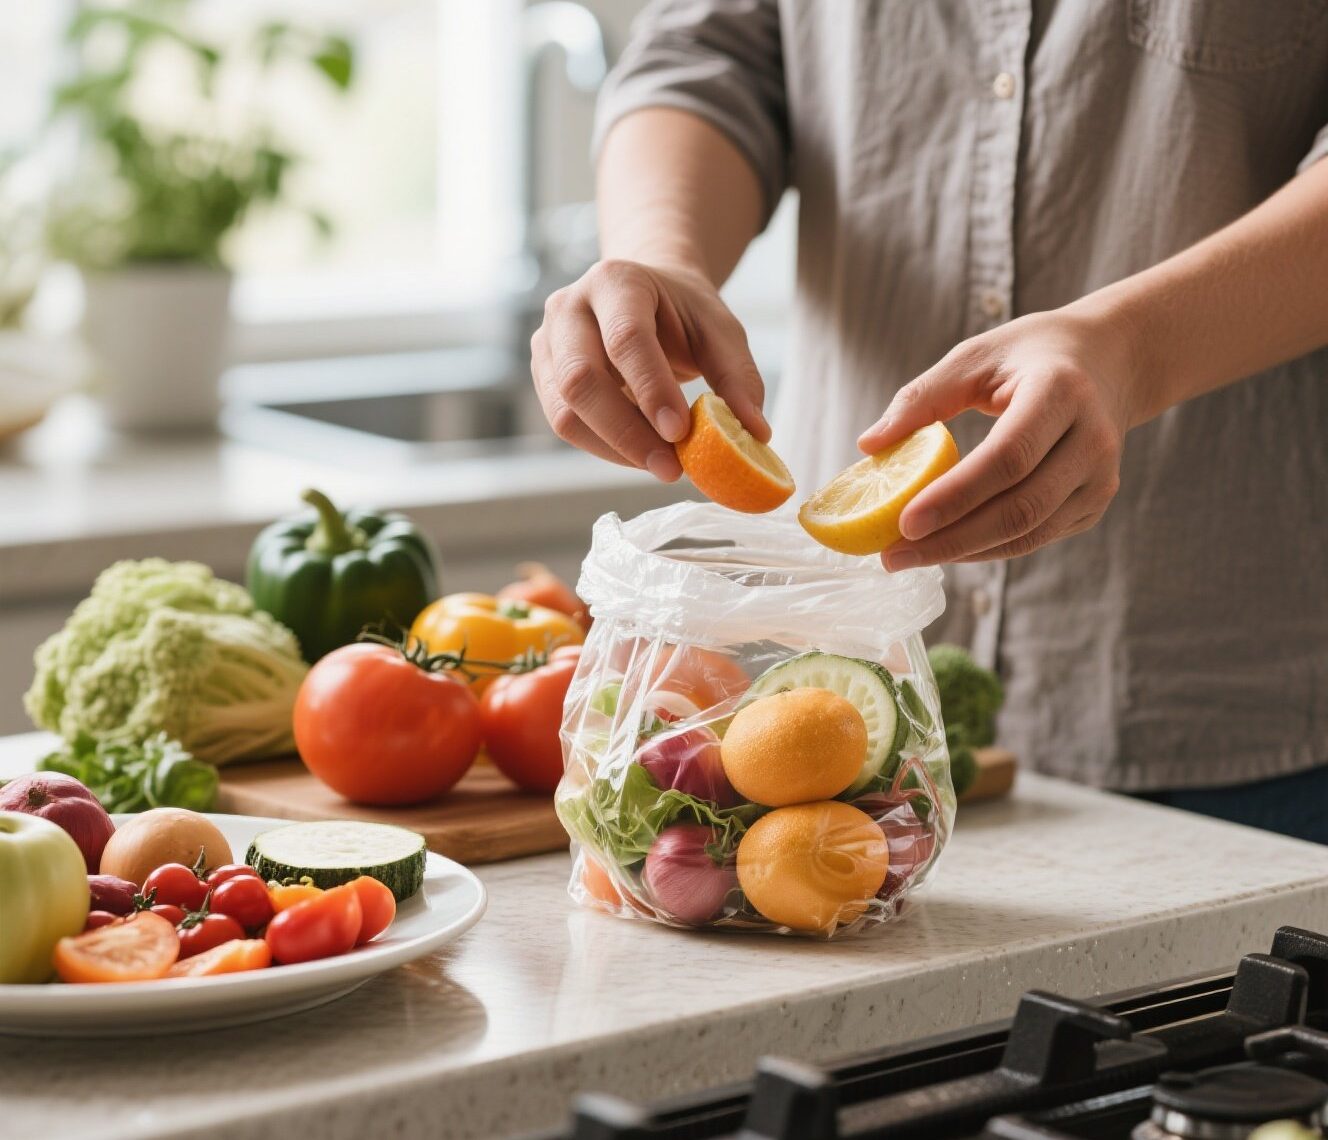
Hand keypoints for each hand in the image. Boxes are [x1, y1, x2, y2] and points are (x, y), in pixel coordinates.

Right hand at [530, 259, 769, 480]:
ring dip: (614, 449)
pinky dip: (604, 449)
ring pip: (564, 412)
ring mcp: (547, 343)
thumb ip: (738, 377)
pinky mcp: (544, 376)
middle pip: (580, 379)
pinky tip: (641, 453)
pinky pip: (565, 424)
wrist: (646, 298)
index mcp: (616, 281)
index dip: (651, 390)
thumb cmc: (682, 313)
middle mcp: (569, 307)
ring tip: (662, 464)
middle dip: (626, 432)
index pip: (625, 339)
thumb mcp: (720, 331)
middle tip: (671, 468)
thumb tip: (755, 433)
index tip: (681, 433)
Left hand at [857, 309, 1139, 569]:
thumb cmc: (1029, 355)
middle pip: (1020, 507)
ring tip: (907, 555)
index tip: (904, 522)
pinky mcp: (1094, 502)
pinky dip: (987, 549)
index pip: (1008, 457)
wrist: (1109, 361)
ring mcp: (1100, 478)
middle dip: (950, 539)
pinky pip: (1035, 537)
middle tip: (891, 554)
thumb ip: (921, 397)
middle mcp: (1092, 440)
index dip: (955, 495)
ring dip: (964, 552)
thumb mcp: (975, 357)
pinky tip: (945, 547)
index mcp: (1061, 392)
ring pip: (1028, 532)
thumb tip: (868, 444)